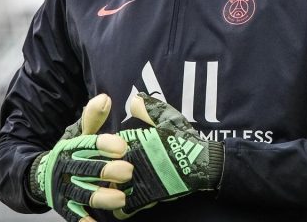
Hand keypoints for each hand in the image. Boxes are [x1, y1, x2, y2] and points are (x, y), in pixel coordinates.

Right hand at [30, 94, 132, 221]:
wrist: (43, 176)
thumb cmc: (72, 153)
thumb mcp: (79, 134)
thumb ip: (93, 118)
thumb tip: (106, 97)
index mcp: (71, 147)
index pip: (89, 144)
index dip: (105, 145)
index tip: (122, 146)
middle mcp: (66, 167)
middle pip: (87, 169)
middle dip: (106, 170)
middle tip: (129, 171)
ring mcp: (64, 188)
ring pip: (83, 193)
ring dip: (101, 197)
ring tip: (121, 198)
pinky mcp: (63, 206)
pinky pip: (73, 215)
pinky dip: (83, 221)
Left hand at [113, 93, 223, 217]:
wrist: (204, 162)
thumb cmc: (185, 139)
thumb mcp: (168, 118)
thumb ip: (148, 109)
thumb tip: (133, 99)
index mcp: (137, 140)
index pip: (108, 144)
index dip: (104, 150)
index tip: (105, 153)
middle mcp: (136, 159)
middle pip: (107, 167)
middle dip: (104, 170)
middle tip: (103, 173)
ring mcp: (141, 178)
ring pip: (114, 187)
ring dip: (110, 189)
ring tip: (110, 190)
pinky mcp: (149, 195)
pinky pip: (127, 205)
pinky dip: (123, 207)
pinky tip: (122, 206)